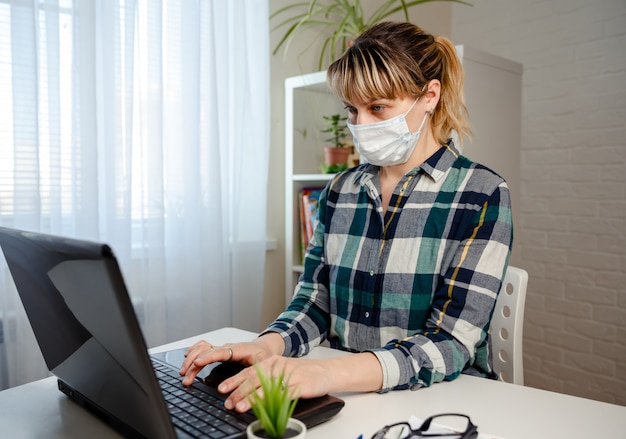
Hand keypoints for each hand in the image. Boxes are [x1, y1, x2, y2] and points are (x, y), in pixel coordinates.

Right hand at [179, 339, 268, 385]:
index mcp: (238, 350)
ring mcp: (222, 348)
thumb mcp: (263, 365)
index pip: (220, 352)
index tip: (196, 363)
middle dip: (193, 363)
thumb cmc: (264, 356)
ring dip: (191, 358)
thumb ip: (254, 374)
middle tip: (186, 378)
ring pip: (202, 348)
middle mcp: (227, 347)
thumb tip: (245, 387)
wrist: (265, 347)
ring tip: (183, 373)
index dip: (207, 357)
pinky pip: (203, 347)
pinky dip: (193, 351)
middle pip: (206, 350)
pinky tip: (187, 359)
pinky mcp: (219, 351)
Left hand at [216, 355, 333, 411]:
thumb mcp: (280, 370)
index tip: (221, 389)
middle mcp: (279, 367)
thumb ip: (264, 377)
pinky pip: (284, 395)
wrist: (326, 371)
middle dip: (239, 391)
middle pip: (255, 379)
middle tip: (227, 402)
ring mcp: (290, 377)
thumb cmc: (302, 372)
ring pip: (267, 387)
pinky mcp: (300, 386)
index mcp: (272, 362)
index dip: (234, 381)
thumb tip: (242, 389)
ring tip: (239, 407)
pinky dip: (273, 402)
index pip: (249, 371)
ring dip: (251, 398)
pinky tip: (265, 408)